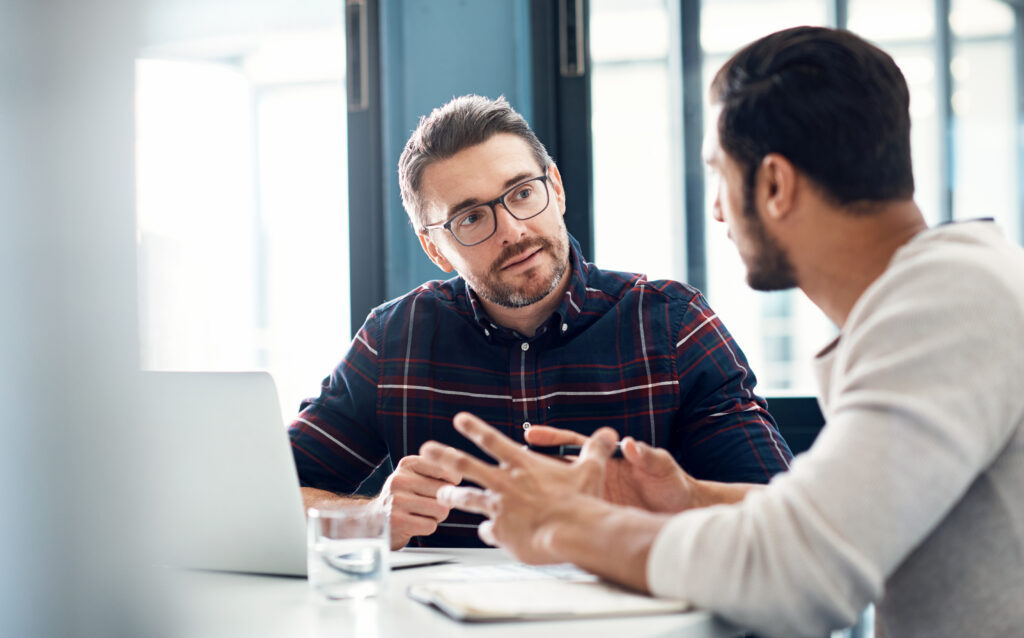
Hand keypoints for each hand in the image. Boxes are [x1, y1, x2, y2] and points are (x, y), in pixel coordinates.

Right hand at [375, 455, 461, 548]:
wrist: (375, 519)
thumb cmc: (404, 496)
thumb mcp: (416, 475)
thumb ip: (438, 466)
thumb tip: (454, 457)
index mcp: (407, 464)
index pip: (446, 469)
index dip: (453, 481)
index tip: (445, 486)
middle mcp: (399, 479)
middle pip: (445, 491)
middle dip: (444, 502)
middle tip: (429, 503)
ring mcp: (396, 501)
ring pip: (441, 510)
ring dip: (437, 516)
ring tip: (422, 513)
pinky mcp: (397, 522)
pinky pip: (430, 526)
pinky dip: (428, 527)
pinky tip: (415, 523)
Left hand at [420, 412, 618, 563]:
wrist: (574, 531)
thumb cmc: (582, 501)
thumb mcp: (591, 469)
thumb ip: (596, 450)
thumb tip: (611, 433)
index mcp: (523, 465)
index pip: (493, 441)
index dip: (475, 428)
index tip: (459, 419)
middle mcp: (506, 483)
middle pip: (466, 466)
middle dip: (444, 456)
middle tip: (426, 450)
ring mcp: (500, 508)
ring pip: (468, 499)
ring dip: (453, 497)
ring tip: (441, 496)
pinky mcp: (501, 532)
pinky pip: (488, 532)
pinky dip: (488, 533)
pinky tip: (488, 535)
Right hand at [525, 425, 698, 512]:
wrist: (683, 512)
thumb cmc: (673, 484)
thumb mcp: (662, 467)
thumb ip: (647, 455)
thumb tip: (631, 444)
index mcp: (607, 459)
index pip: (573, 445)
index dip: (551, 439)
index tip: (531, 435)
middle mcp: (595, 477)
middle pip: (556, 469)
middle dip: (531, 466)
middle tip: (506, 463)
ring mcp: (594, 497)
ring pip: (558, 495)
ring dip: (536, 495)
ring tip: (508, 497)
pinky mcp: (598, 517)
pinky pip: (571, 519)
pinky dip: (553, 522)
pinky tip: (533, 527)